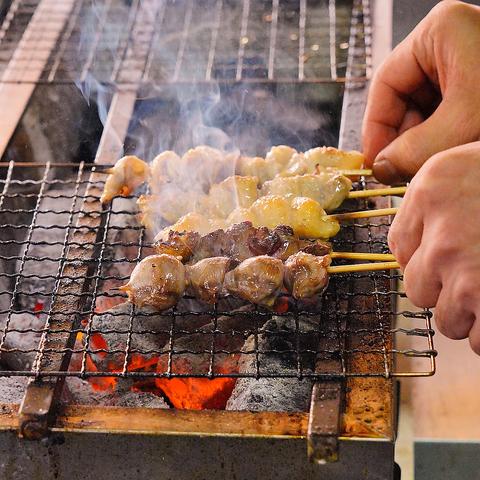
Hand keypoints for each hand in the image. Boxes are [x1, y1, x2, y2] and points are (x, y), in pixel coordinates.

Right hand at [362, 1, 479, 183]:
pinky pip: (445, 113)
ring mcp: (466, 61)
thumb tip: (381, 167)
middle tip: (400, 172)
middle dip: (402, 139)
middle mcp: (450, 42)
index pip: (386, 83)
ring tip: (427, 167)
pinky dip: (441, 139)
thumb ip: (411, 150)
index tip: (376, 162)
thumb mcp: (460, 128)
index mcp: (439, 33)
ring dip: (421, 143)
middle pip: (404, 97)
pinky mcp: (478, 81)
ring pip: (423, 109)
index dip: (376, 128)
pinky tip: (446, 156)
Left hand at [388, 141, 479, 353]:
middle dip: (447, 288)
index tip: (453, 255)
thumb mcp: (478, 165)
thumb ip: (439, 201)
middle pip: (418, 287)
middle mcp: (441, 232)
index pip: (399, 246)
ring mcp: (467, 272)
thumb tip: (416, 247)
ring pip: (446, 319)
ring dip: (474, 314)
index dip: (426, 256)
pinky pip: (479, 341)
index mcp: (433, 188)